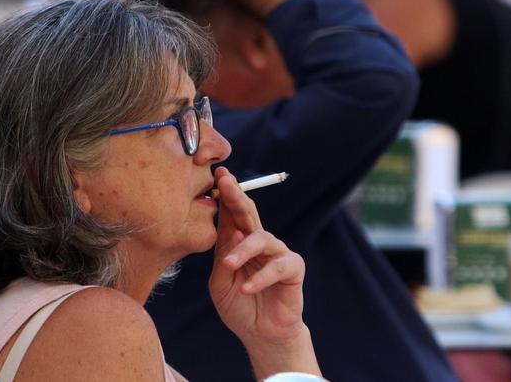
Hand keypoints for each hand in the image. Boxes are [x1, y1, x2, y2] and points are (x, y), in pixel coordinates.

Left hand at [208, 167, 307, 346]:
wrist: (261, 335)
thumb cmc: (239, 307)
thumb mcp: (220, 282)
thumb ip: (222, 256)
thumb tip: (226, 227)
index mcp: (239, 242)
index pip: (232, 214)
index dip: (226, 195)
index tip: (218, 175)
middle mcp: (259, 242)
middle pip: (249, 213)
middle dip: (237, 197)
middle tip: (226, 184)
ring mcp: (277, 253)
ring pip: (261, 239)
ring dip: (243, 251)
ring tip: (228, 266)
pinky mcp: (293, 269)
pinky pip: (278, 266)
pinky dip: (261, 277)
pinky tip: (247, 288)